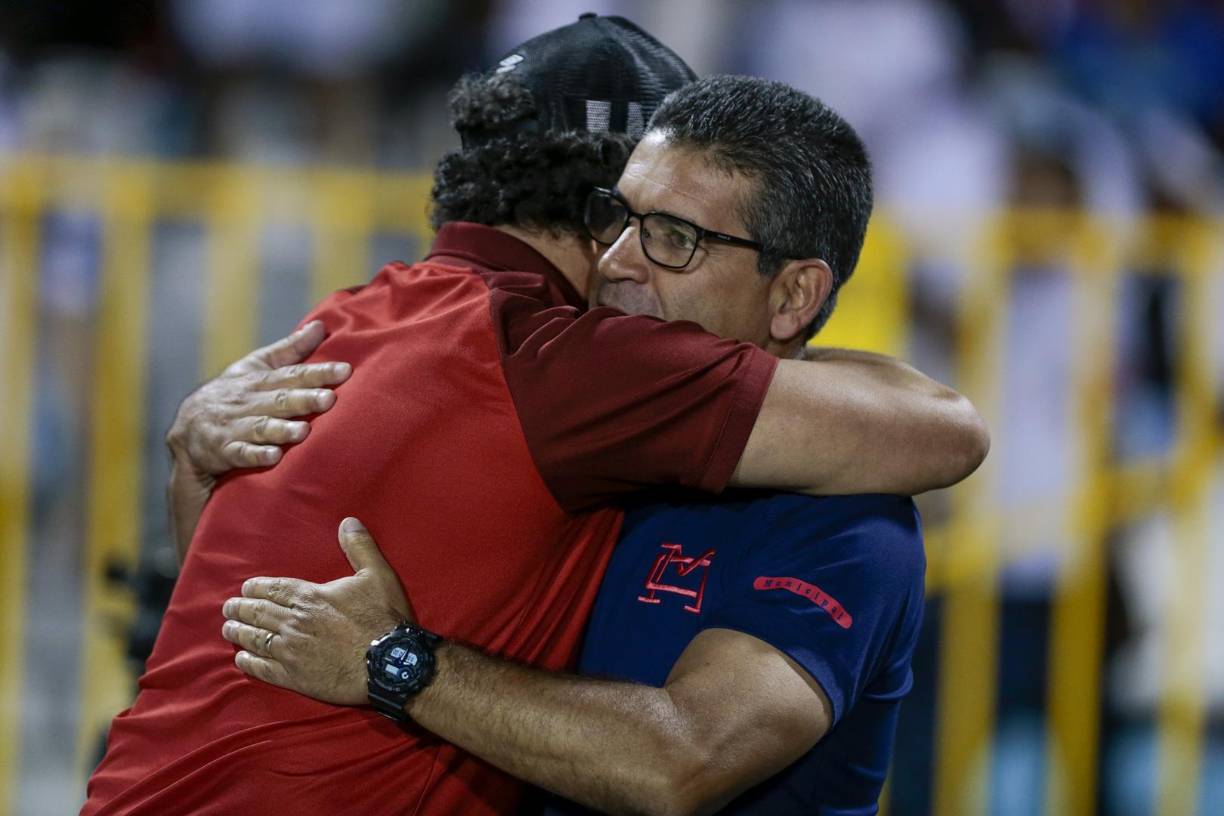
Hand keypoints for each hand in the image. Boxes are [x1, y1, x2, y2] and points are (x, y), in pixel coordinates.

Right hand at [165, 320, 351, 478]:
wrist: (186, 430)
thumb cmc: (232, 395)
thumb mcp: (255, 367)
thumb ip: (290, 350)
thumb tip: (321, 326)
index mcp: (256, 380)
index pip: (291, 374)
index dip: (317, 372)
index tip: (345, 370)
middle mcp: (245, 402)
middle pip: (278, 400)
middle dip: (304, 399)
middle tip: (329, 400)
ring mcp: (233, 427)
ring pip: (260, 427)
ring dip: (281, 429)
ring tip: (304, 431)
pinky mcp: (223, 451)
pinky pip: (239, 453)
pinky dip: (255, 455)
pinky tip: (274, 456)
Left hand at [221, 517, 411, 705]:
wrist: (388, 663)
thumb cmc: (383, 619)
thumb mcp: (377, 575)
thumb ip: (360, 547)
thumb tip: (348, 521)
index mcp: (310, 597)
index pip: (273, 589)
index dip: (255, 588)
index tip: (244, 589)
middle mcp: (293, 622)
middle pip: (258, 612)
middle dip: (240, 609)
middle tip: (228, 608)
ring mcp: (291, 650)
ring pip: (255, 638)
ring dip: (239, 632)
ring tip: (228, 629)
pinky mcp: (294, 676)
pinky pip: (263, 667)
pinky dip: (249, 662)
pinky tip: (241, 658)